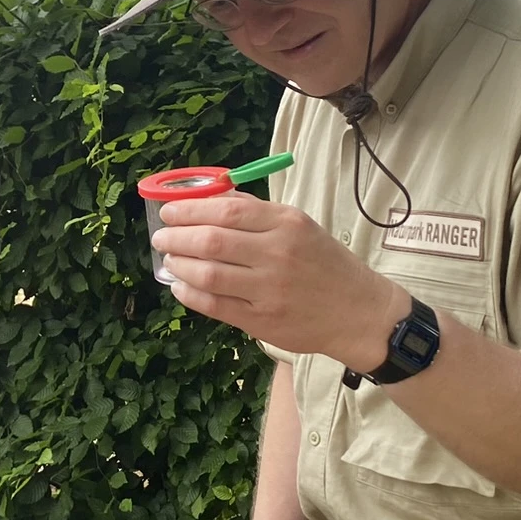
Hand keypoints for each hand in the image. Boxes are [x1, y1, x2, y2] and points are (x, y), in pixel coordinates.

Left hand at [151, 194, 406, 367]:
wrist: (359, 313)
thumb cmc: (326, 265)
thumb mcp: (300, 227)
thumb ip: (258, 213)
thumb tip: (209, 199)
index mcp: (287, 224)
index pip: (227, 209)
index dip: (190, 209)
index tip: (169, 211)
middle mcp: (277, 254)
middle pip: (212, 241)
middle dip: (176, 237)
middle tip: (161, 237)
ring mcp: (269, 290)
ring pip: (209, 274)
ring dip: (180, 265)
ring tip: (171, 260)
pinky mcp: (262, 320)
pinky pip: (216, 305)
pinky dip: (191, 294)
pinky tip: (180, 287)